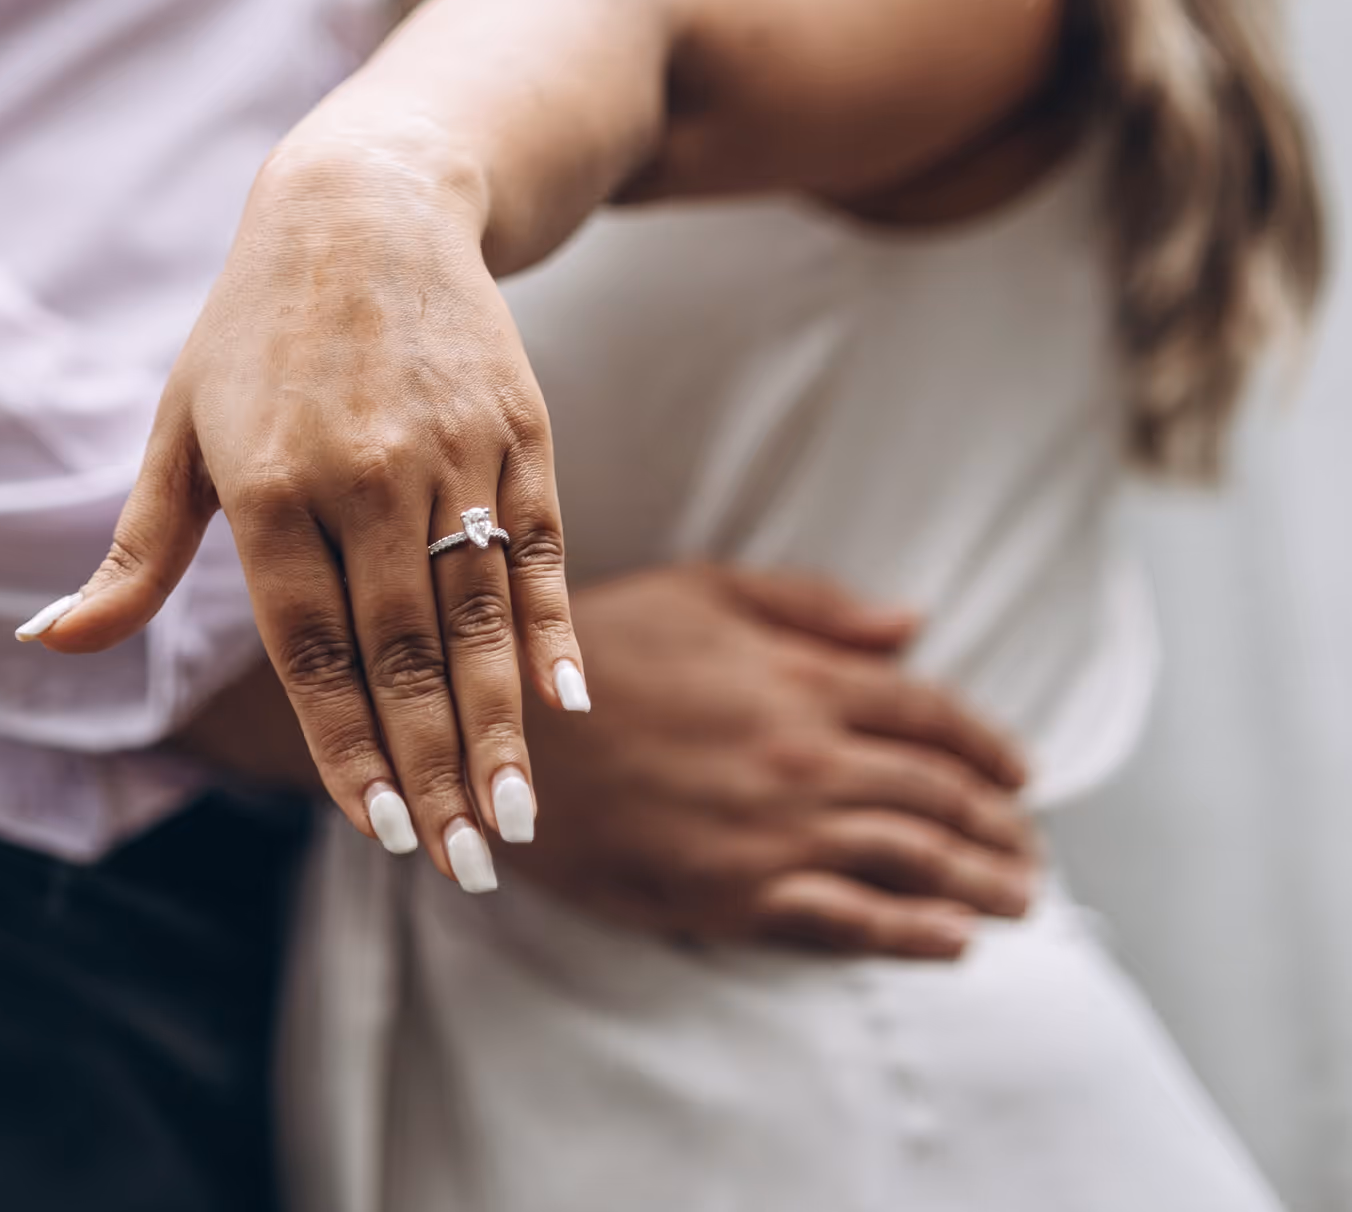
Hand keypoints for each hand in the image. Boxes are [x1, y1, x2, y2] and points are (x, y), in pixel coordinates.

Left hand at [30, 126, 584, 886]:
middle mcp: (360, 473)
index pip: (314, 650)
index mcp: (265, 486)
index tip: (379, 835)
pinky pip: (536, 547)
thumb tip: (44, 645)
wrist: (364, 205)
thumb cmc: (253, 332)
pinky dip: (554, 627)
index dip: (349, 749)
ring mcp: (447, 449)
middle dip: (434, 771)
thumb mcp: (178, 429)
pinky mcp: (515, 427)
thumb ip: (132, 554)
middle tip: (463, 866)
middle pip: (403, 651)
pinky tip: (568, 701)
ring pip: (477, 614)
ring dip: (501, 725)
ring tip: (516, 818)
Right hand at [520, 563, 1038, 956]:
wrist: (505, 731)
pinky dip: (911, 937)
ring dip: (978, 886)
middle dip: (999, 828)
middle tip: (1029, 852)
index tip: (1020, 774)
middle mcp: (806, 756)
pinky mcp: (736, 895)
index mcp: (802, 676)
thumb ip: (815, 607)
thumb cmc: (599, 648)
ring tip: (1017, 901)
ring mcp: (775, 832)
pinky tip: (951, 945)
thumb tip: (911, 623)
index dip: (986, 746)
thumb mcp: (706, 590)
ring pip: (910, 862)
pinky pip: (847, 924)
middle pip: (937, 796)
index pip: (928, 713)